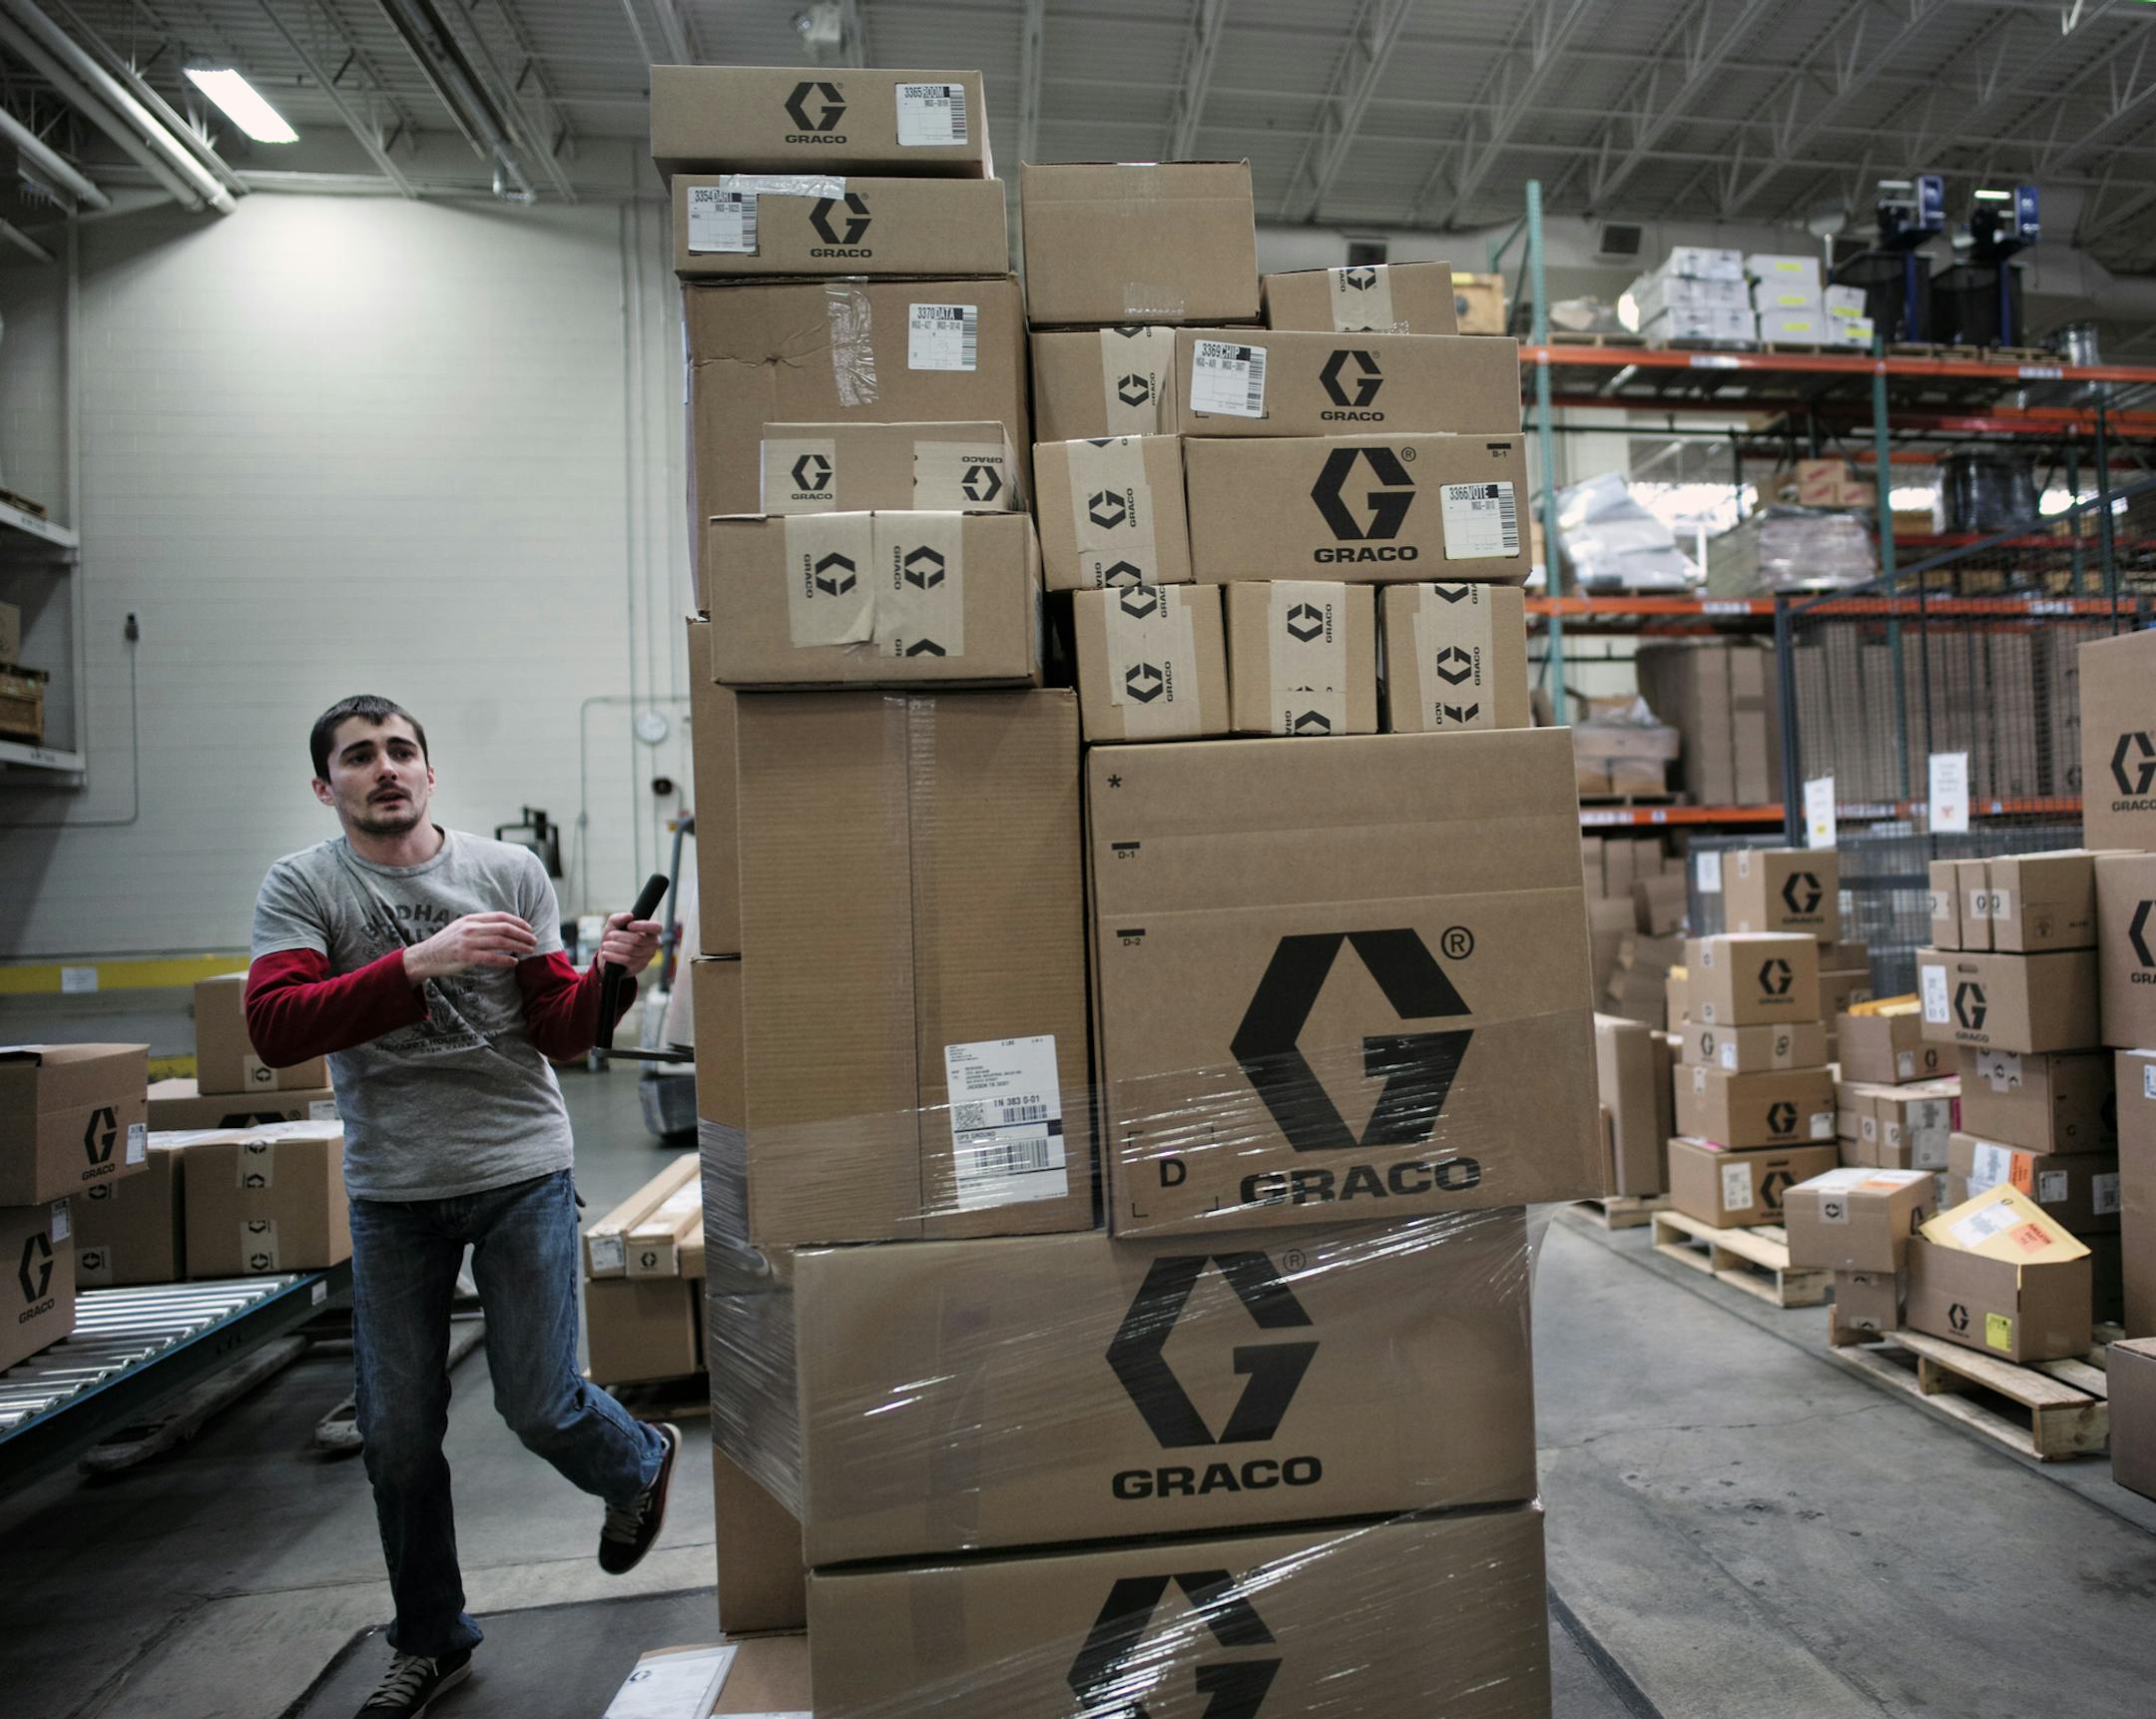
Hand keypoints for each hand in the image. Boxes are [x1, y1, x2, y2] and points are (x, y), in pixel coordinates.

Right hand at [402, 912, 537, 981]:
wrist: (426, 956)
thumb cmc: (447, 943)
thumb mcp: (462, 927)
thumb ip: (480, 926)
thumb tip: (503, 928)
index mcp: (471, 919)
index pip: (500, 917)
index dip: (518, 922)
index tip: (529, 928)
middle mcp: (471, 928)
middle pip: (504, 928)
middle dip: (522, 935)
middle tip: (534, 941)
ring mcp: (468, 942)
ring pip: (500, 942)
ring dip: (518, 946)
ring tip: (529, 951)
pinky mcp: (466, 956)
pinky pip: (490, 958)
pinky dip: (505, 960)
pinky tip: (514, 962)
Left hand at [598, 912, 662, 975]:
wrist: (609, 956)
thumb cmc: (615, 938)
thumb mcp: (613, 925)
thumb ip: (619, 918)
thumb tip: (629, 916)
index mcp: (651, 931)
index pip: (656, 927)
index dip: (643, 926)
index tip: (629, 925)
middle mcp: (653, 944)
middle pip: (638, 938)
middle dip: (620, 936)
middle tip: (610, 936)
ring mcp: (647, 956)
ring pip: (631, 949)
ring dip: (614, 946)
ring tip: (605, 945)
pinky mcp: (639, 966)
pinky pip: (627, 960)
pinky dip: (614, 956)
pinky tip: (606, 953)